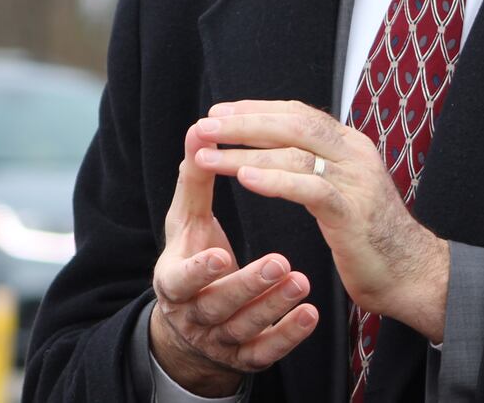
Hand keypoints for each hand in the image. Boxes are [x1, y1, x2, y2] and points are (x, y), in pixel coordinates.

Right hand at [149, 120, 320, 394]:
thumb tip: (200, 129)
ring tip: (302, 281)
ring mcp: (220, 338)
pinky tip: (310, 314)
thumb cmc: (193, 255)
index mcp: (172, 281)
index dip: (199, 270)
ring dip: (273, 304)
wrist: (195, 320)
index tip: (221, 253)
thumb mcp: (187, 222)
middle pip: (217, 304)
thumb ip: (195, 180)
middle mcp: (193, 313)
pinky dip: (288, 334)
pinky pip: (266, 350)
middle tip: (282, 262)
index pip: (180, 280)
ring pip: (245, 328)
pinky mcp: (246, 354)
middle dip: (248, 284)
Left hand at [193, 99, 450, 342]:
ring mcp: (356, 180)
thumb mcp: (344, 191)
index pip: (299, 114)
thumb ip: (318, 168)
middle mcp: (355, 154)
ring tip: (208, 156)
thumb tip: (279, 153)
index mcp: (351, 146)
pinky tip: (245, 179)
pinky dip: (274, 181)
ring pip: (295, 153)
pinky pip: (309, 188)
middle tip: (205, 125)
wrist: (413, 273)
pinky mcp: (353, 211)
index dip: (257, 110)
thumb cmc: (371, 238)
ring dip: (245, 153)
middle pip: (294, 124)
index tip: (220, 111)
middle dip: (245, 123)